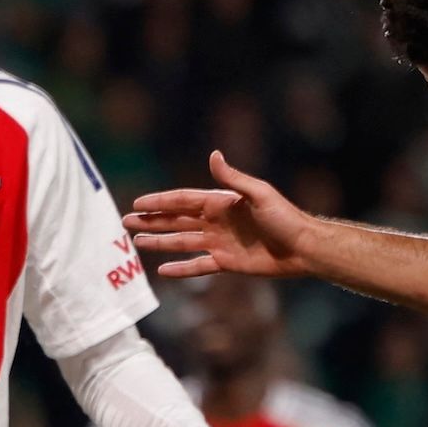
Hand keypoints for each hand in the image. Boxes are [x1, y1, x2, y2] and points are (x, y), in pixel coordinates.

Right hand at [125, 152, 336, 280]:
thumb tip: (214, 155)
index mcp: (221, 202)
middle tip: (125, 222)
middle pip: (176, 220)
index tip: (138, 203)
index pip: (183, 201)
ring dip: (159, 241)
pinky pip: (198, 266)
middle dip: (151, 220)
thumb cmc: (284, 217)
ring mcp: (220, 242)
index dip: (160, 202)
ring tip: (136, 242)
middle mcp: (216, 221)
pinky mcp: (227, 263)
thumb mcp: (258, 194)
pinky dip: (181, 268)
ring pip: (182, 241)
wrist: (302, 247)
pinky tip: (162, 271)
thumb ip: (232, 178)